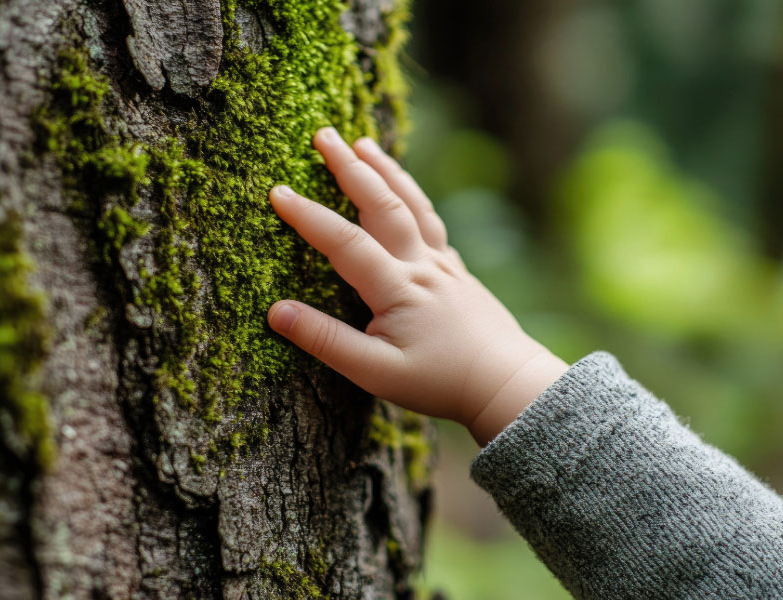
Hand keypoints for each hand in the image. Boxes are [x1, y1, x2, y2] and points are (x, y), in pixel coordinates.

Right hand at [267, 127, 568, 445]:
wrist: (507, 383)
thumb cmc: (441, 383)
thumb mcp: (375, 372)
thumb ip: (326, 341)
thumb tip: (277, 312)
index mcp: (398, 288)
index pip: (344, 242)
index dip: (308, 216)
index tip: (277, 191)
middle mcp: (422, 265)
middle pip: (382, 204)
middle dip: (350, 166)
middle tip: (323, 135)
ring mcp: (443, 264)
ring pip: (413, 204)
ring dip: (386, 170)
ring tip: (364, 143)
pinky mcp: (457, 270)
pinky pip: (431, 221)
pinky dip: (413, 197)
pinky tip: (405, 194)